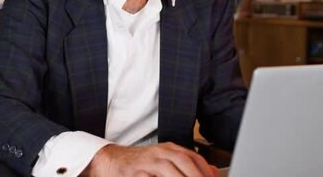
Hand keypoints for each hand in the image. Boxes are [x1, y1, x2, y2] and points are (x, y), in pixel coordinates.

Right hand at [81, 142, 218, 176]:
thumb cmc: (139, 164)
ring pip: (169, 171)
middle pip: (184, 162)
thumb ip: (187, 164)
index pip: (194, 158)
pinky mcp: (136, 173)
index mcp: (169, 149)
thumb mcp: (165, 160)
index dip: (206, 171)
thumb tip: (213, 171)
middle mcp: (159, 153)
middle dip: (197, 176)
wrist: (109, 161)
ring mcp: (147, 163)